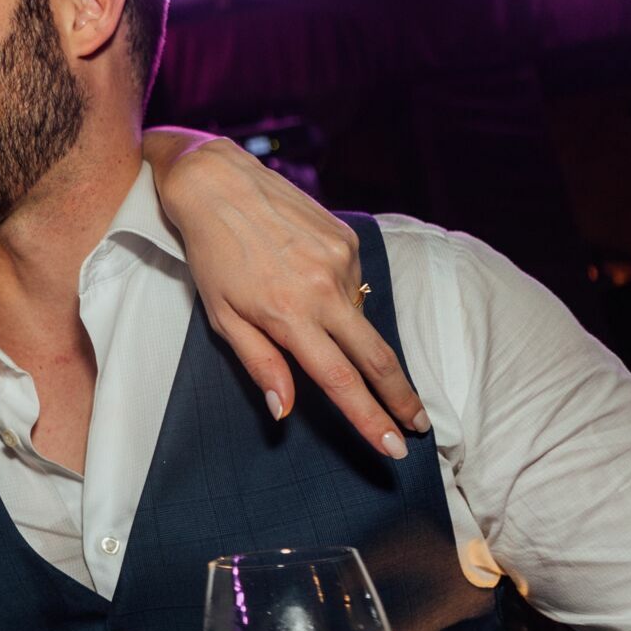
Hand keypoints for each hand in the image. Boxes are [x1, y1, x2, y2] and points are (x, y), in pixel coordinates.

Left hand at [145, 131, 428, 457]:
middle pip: (376, 358)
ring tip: (297, 305)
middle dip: (400, 397)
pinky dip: (336, 295)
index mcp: (289, 316)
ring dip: (345, 332)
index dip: (370, 418)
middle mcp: (324, 289)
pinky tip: (304, 277)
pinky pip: (352, 283)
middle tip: (418, 427)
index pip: (340, 381)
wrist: (218, 184)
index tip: (393, 446)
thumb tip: (285, 411)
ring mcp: (341, 261)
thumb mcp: (224, 318)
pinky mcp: (348, 239)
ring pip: (360, 318)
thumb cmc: (212, 256)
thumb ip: (261, 365)